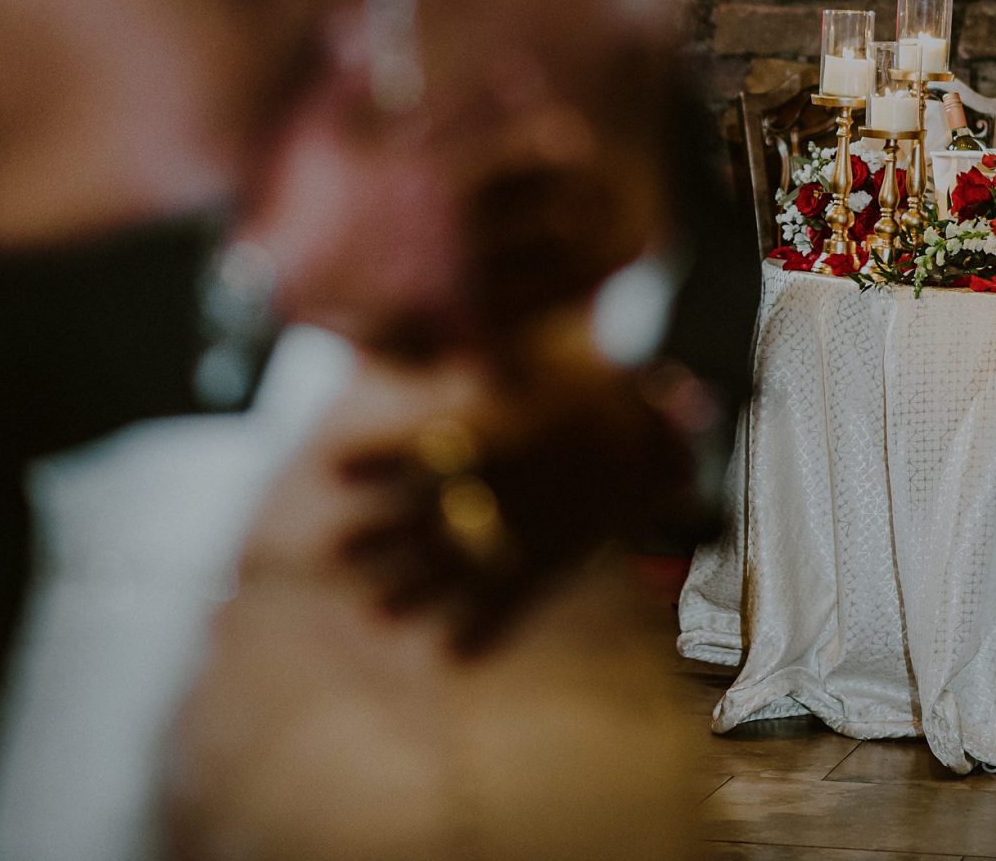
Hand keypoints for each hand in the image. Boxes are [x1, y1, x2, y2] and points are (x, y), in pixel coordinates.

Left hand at [333, 339, 689, 656]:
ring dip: (412, 595)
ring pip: (456, 574)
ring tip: (374, 612)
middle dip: (378, 537)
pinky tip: (451, 657)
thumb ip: (492, 360)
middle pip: (425, 521)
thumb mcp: (546, 364)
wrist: (662, 444)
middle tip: (336, 548)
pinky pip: (511, 612)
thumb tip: (439, 339)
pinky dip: (481, 637)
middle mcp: (500, 495)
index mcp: (495, 444)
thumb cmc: (604, 395)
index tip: (332, 470)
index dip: (375, 463)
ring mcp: (523, 538)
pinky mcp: (550, 570)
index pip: (420, 454)